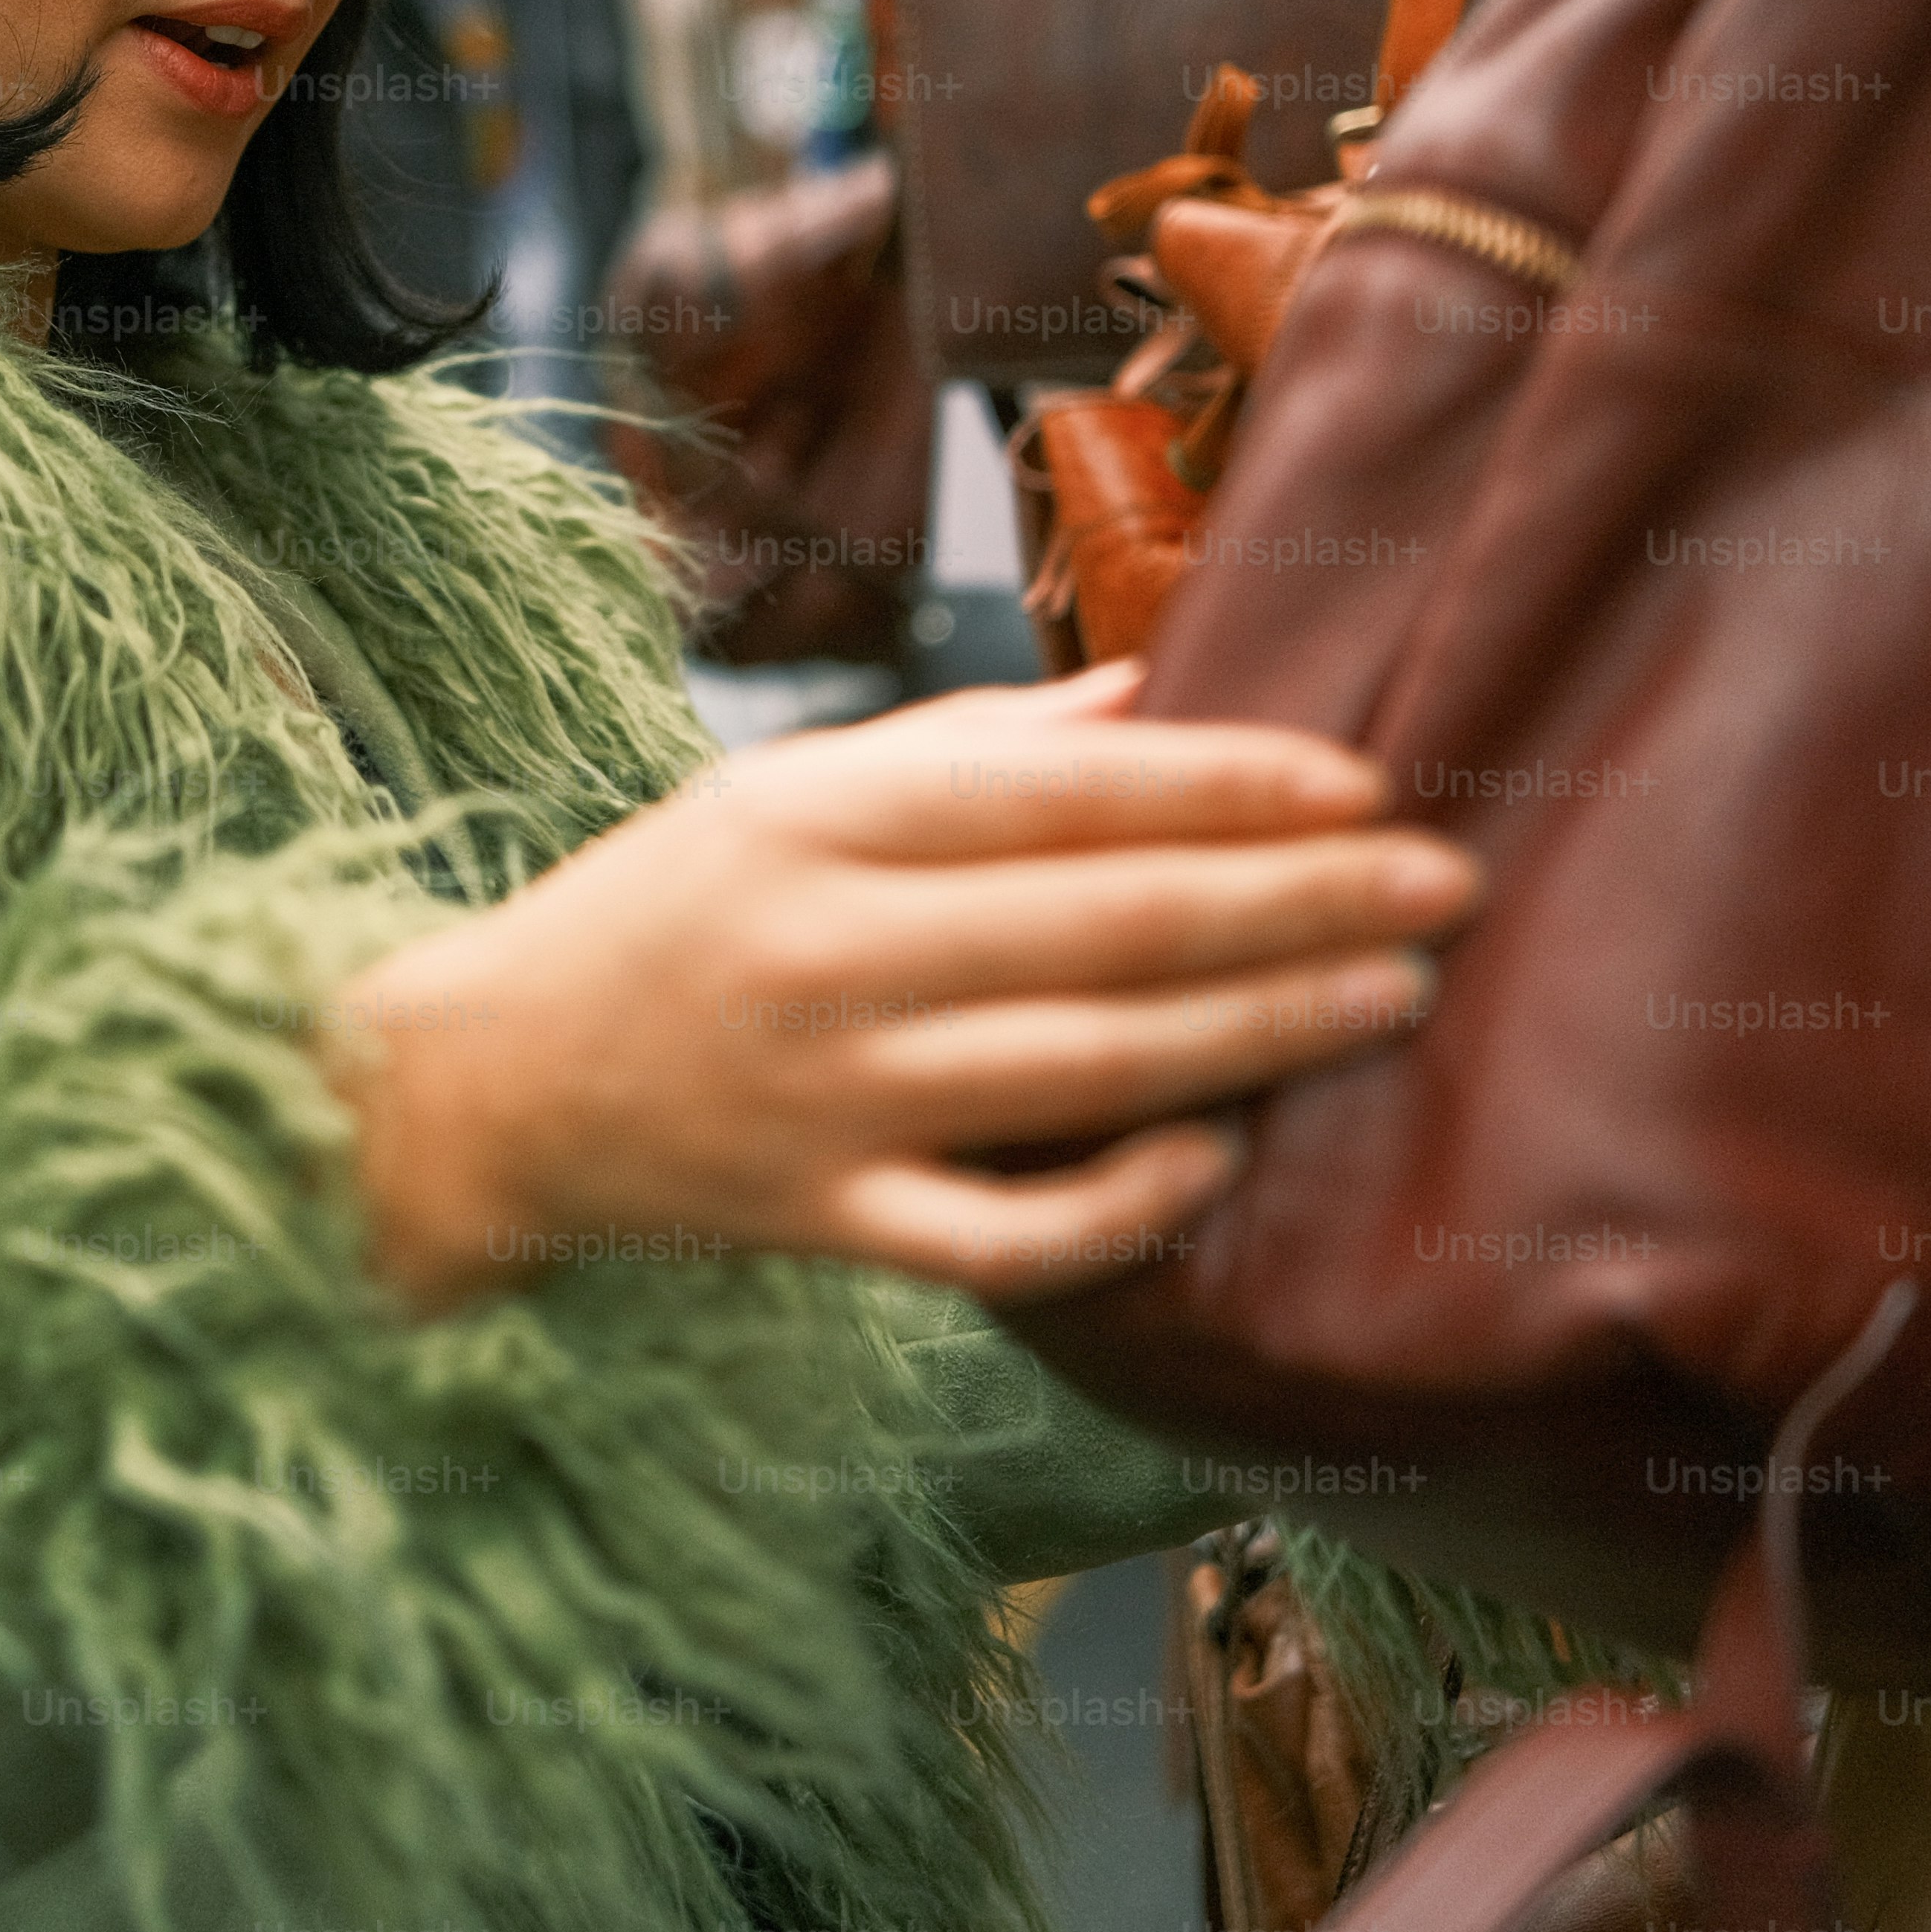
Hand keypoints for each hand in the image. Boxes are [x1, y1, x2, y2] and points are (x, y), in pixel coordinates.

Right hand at [322, 663, 1476, 1315]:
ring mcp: (827, 1100)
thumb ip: (975, 751)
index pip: (1063, 793)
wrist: (486, 1089)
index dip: (1227, 786)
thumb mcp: (789, 788)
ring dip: (1258, 1030)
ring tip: (1391, 992)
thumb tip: (1166, 696)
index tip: (1362, 780)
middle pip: (1108, 928)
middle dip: (1296, 904)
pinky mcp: (824, 1222)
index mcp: (818, 819)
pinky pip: (1002, 1235)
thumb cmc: (665, 912)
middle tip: (1444, 884)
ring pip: (1085, 1070)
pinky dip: (1120, 1205)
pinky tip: (1220, 1156)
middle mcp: (827, 953)